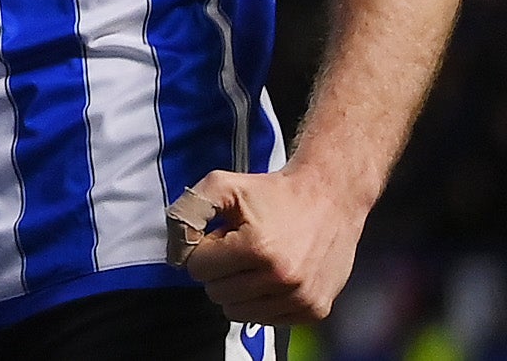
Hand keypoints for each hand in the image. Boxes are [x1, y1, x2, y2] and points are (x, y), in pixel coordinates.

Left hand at [171, 167, 367, 324]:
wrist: (330, 198)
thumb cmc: (274, 192)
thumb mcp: (222, 185)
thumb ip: (188, 211)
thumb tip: (176, 250)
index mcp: (257, 248)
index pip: (198, 270)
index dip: (205, 250)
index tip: (221, 236)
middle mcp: (282, 279)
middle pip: (217, 294)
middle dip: (220, 271)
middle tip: (240, 248)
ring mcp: (301, 298)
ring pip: (239, 312)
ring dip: (239, 289)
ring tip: (257, 262)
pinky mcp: (315, 310)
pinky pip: (268, 320)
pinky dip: (263, 301)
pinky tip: (275, 276)